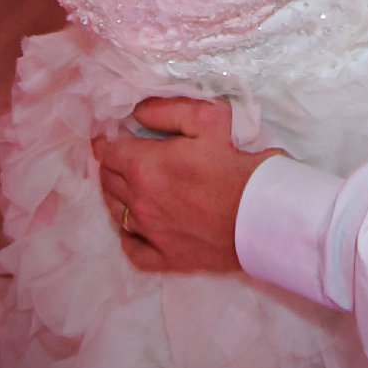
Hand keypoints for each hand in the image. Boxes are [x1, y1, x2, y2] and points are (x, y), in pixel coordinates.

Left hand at [91, 97, 280, 273]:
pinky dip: (129, 235)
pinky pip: (132, 248)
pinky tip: (138, 226)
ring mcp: (150, 233)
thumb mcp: (207, 118)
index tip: (111, 137)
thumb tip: (136, 113)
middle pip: (108, 180)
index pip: (108, 152)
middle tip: (124, 157)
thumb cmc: (235, 163)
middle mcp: (139, 201)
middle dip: (112, 165)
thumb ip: (165, 110)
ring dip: (117, 195)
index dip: (107, 142)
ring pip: (116, 212)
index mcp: (143, 167)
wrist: (261, 214)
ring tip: (129, 186)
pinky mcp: (165, 257)